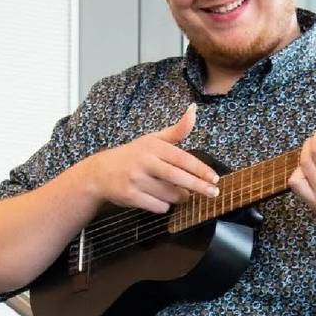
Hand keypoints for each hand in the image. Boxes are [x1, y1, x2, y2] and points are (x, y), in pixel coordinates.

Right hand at [81, 103, 219, 213]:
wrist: (99, 173)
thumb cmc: (133, 155)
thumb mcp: (154, 140)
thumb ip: (177, 130)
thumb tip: (194, 109)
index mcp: (154, 147)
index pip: (183, 159)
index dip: (201, 169)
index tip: (215, 178)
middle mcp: (144, 162)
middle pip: (177, 177)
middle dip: (198, 186)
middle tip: (213, 193)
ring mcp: (136, 179)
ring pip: (169, 195)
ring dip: (179, 197)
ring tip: (179, 193)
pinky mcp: (130, 196)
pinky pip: (158, 206)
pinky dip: (164, 206)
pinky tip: (160, 199)